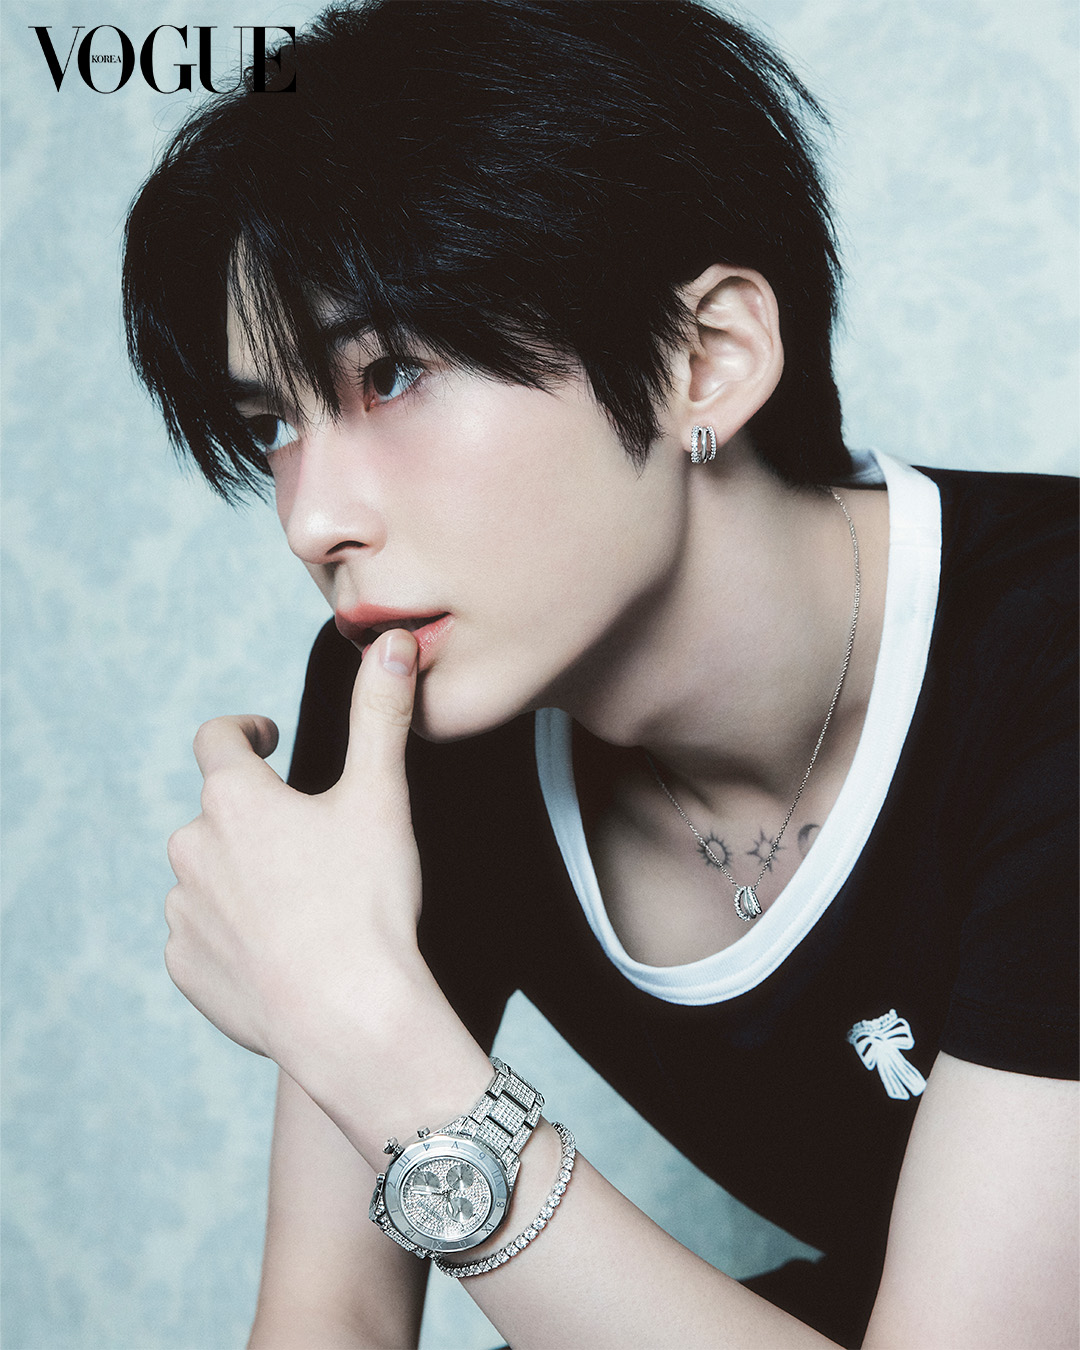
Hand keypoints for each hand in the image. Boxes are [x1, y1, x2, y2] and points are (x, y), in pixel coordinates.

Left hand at [164, 629, 423, 1065]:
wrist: (349, 1018)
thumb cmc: (367, 902)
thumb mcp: (381, 797)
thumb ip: (381, 713)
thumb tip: (390, 641)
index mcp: (235, 801)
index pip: (217, 740)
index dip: (246, 731)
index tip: (270, 738)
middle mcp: (192, 850)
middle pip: (217, 814)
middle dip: (256, 818)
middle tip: (312, 843)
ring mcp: (183, 913)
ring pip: (207, 876)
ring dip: (241, 876)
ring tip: (300, 905)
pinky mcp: (185, 968)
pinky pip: (201, 935)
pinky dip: (232, 933)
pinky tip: (279, 951)